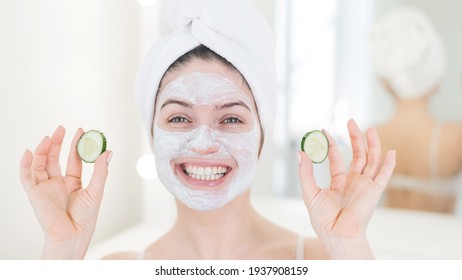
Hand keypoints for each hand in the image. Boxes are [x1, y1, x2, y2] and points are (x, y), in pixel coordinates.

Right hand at [19, 126, 111, 258]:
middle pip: (54, 158)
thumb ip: (100, 171)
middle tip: (63, 128)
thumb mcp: (96, 191)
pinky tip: (29, 150)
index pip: (73, 160)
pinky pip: (26, 175)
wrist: (72, 235)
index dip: (76, 145)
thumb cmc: (85, 218)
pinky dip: (25, 163)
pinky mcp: (34, 192)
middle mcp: (58, 184)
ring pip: (40, 163)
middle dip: (58, 143)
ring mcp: (45, 187)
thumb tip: (108, 151)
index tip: (81, 131)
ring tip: (50, 136)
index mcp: (73, 184)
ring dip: (43, 149)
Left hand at [298, 119, 394, 257]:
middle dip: (355, 138)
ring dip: (372, 144)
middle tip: (350, 121)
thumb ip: (305, 173)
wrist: (337, 234)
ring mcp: (365, 186)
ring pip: (371, 160)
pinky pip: (384, 175)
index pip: (337, 158)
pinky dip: (389, 164)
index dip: (331, 144)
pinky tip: (391, 151)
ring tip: (369, 128)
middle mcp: (353, 182)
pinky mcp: (374, 191)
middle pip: (357, 155)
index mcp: (339, 182)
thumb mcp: (309, 192)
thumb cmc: (323, 219)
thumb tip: (301, 152)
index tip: (324, 131)